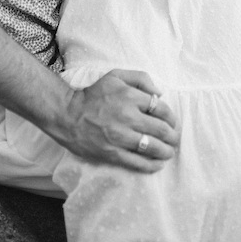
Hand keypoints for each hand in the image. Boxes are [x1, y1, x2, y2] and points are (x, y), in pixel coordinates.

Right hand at [52, 69, 179, 172]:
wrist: (67, 114)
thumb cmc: (93, 95)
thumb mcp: (115, 76)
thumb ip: (140, 78)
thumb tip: (160, 93)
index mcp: (129, 96)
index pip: (161, 109)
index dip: (171, 118)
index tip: (171, 123)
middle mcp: (127, 116)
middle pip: (162, 130)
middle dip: (172, 137)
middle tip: (173, 139)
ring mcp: (120, 136)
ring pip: (154, 148)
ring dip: (166, 152)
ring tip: (168, 152)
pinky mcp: (113, 153)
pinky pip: (139, 163)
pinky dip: (152, 165)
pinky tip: (157, 164)